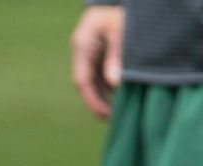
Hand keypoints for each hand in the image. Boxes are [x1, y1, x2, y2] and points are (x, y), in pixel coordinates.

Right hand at [70, 5, 124, 119]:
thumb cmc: (120, 10)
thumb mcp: (121, 31)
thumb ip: (117, 56)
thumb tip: (115, 84)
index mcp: (82, 45)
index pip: (82, 80)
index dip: (92, 99)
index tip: (105, 114)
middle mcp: (82, 51)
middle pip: (85, 83)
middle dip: (96, 102)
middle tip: (110, 119)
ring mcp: (88, 52)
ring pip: (91, 80)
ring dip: (101, 96)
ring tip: (115, 113)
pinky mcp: (97, 52)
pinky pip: (98, 74)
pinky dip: (107, 87)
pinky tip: (117, 97)